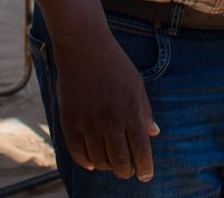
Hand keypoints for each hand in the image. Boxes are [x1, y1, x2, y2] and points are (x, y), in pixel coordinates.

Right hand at [52, 33, 160, 179]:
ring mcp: (88, 123)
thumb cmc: (115, 65)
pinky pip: (77, 152)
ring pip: (98, 160)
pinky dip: (85, 161)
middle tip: (128, 171)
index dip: (144, 168)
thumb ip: (144, 111)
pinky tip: (92, 162)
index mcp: (131, 112)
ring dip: (106, 166)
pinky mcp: (69, 121)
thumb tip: (154, 133)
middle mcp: (110, 121)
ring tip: (111, 163)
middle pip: (119, 161)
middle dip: (125, 171)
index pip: (141, 151)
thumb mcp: (137, 85)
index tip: (145, 176)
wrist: (84, 48)